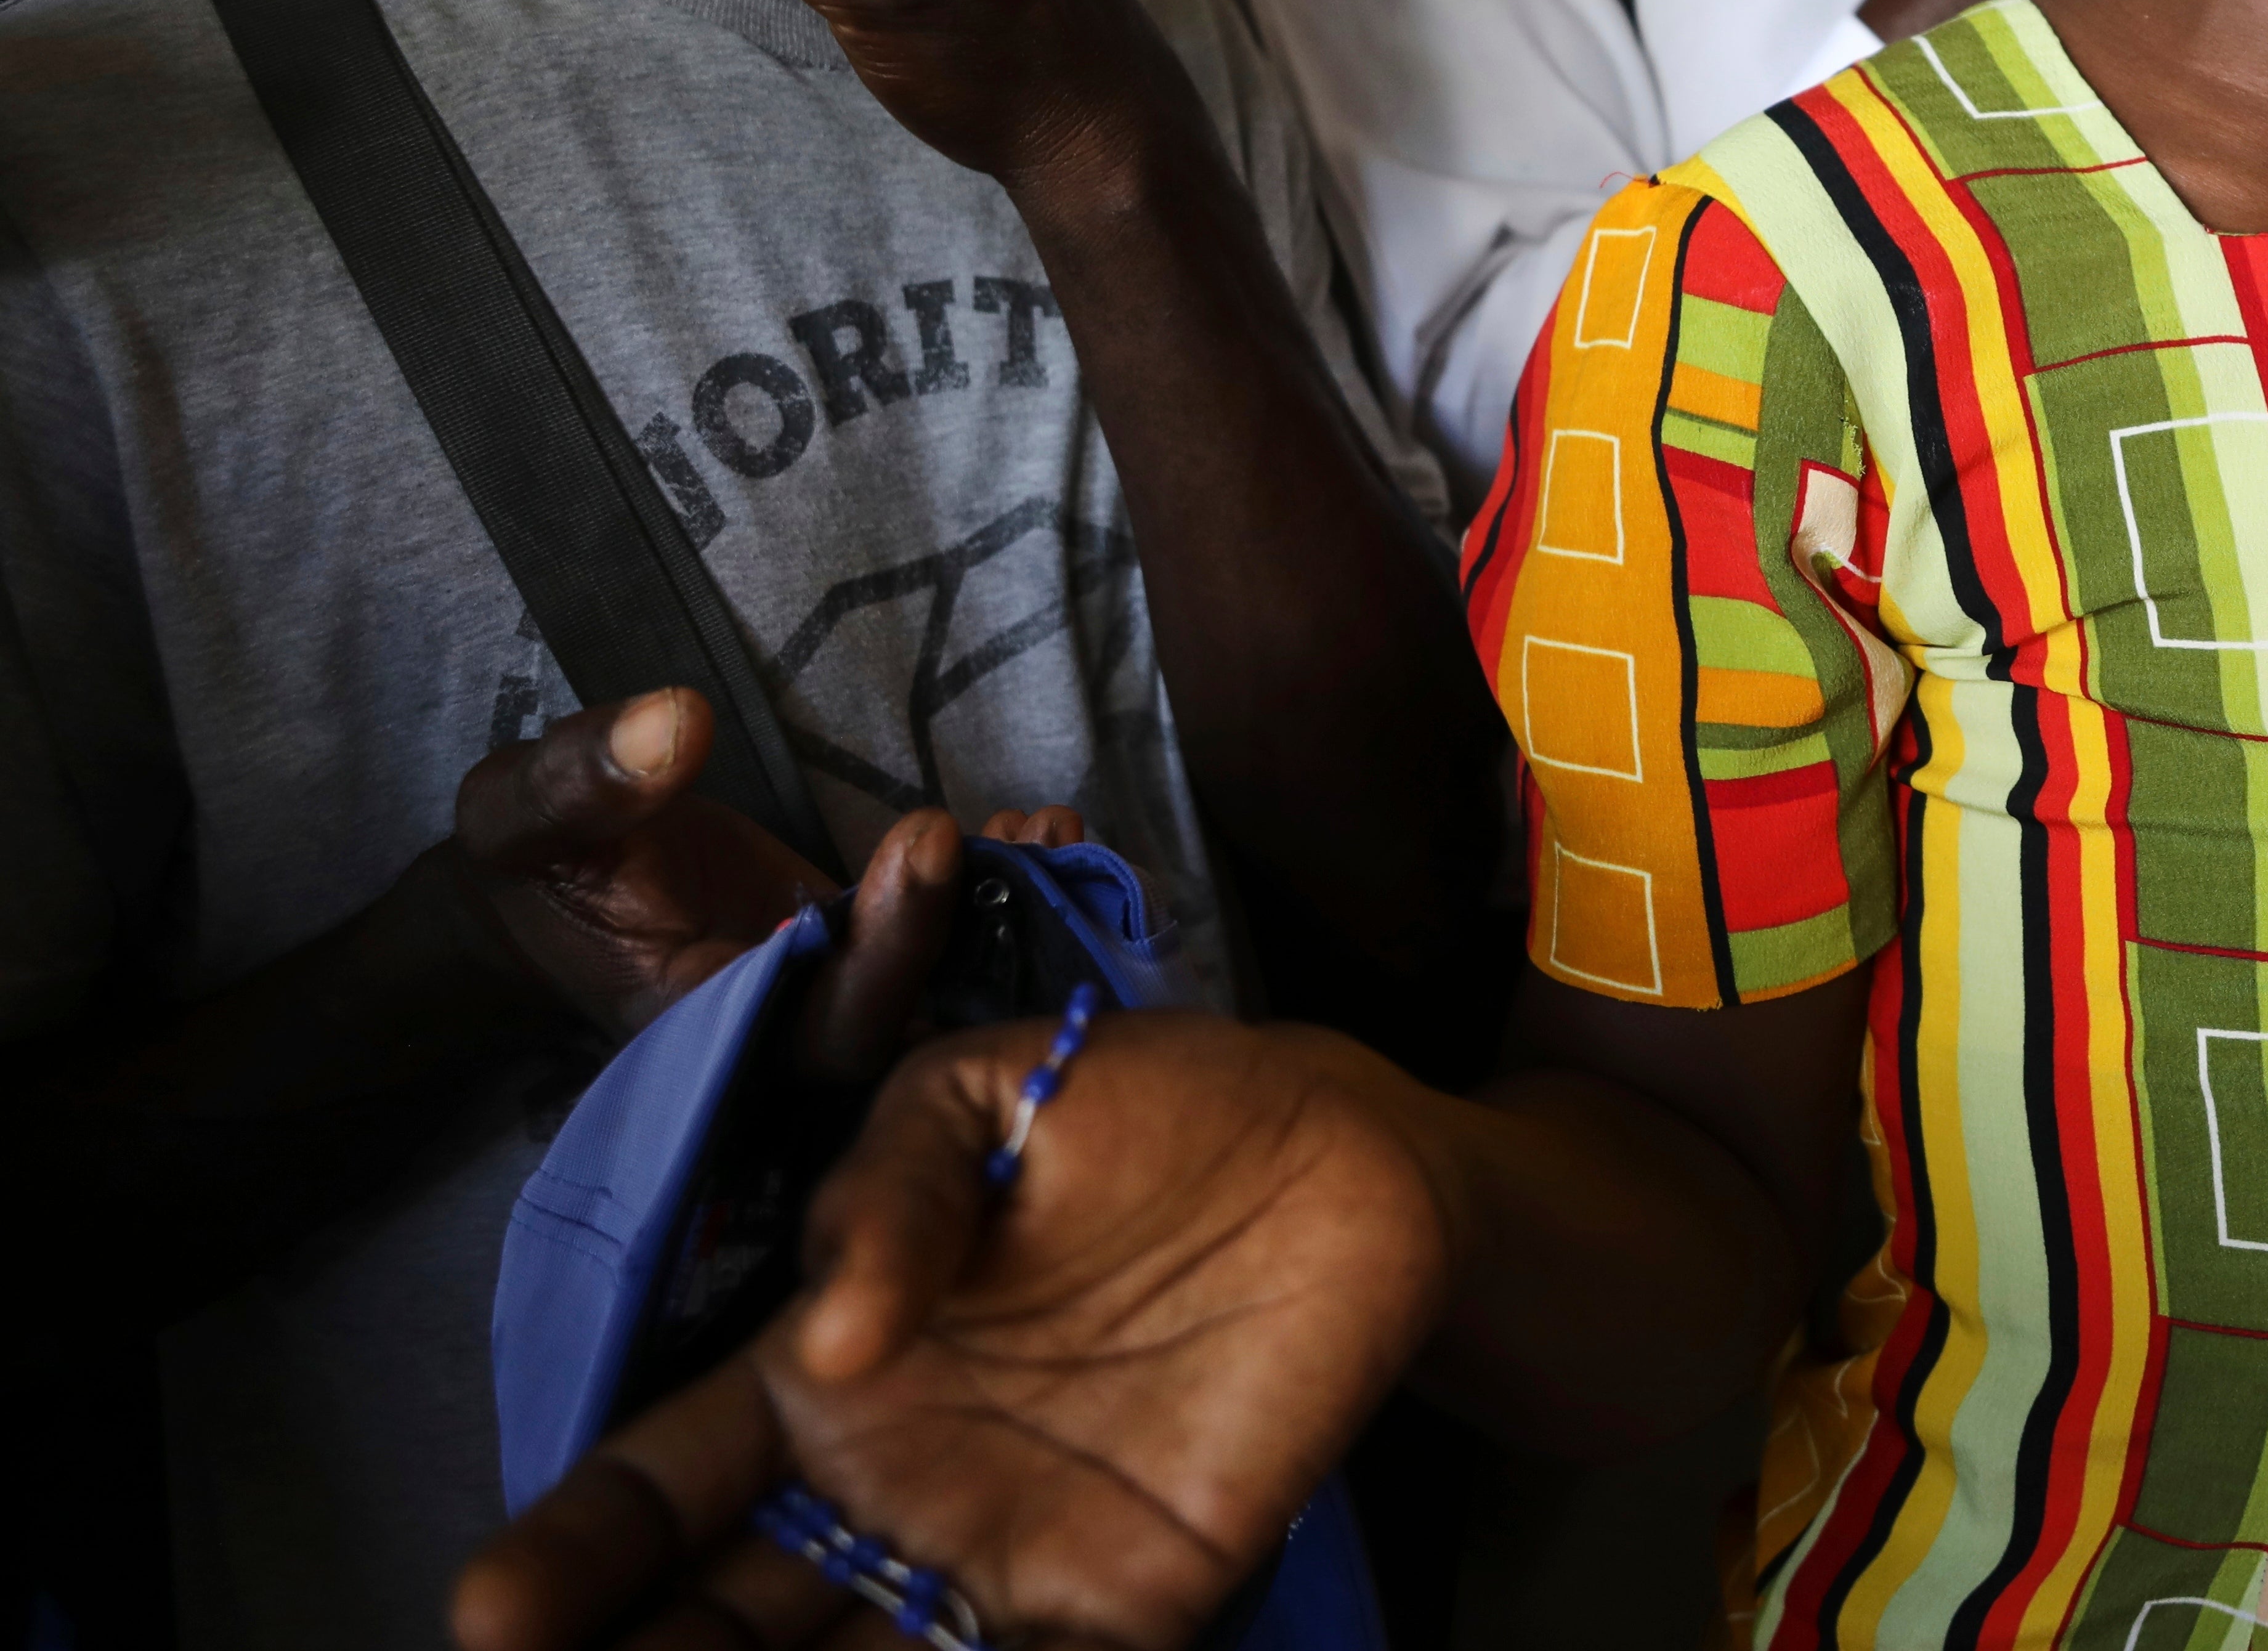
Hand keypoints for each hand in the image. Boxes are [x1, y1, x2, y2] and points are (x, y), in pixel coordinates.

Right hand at [434, 684, 1083, 1069]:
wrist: (547, 884)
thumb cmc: (530, 862)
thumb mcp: (523, 813)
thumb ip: (586, 781)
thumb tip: (673, 723)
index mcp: (707, 1032)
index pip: (822, 1030)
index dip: (885, 954)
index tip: (923, 840)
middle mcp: (787, 1028)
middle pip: (909, 1019)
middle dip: (977, 930)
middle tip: (1026, 830)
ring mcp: (836, 991)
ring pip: (946, 985)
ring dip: (1013, 912)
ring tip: (1051, 823)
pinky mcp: (866, 947)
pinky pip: (950, 939)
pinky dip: (1002, 890)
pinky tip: (1042, 826)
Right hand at [452, 1013, 1451, 1650]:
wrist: (1347, 1158)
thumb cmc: (1148, 1107)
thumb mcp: (983, 1097)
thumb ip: (887, 1188)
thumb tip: (829, 1334)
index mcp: (824, 1378)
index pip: (660, 1490)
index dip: (574, 1554)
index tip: (492, 1609)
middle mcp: (888, 1493)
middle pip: (721, 1619)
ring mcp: (1001, 1561)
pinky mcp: (1130, 1607)